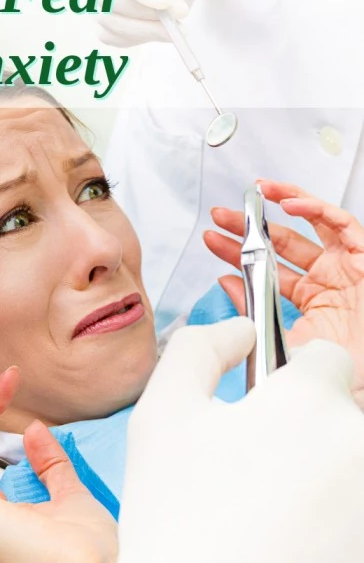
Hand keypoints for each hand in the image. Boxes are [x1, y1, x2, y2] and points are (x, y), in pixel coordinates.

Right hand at [57, 319, 363, 562]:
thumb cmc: (175, 512)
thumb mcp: (162, 411)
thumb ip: (199, 347)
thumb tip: (240, 328)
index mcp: (309, 399)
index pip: (324, 360)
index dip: (288, 381)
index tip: (264, 412)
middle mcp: (359, 440)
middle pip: (341, 414)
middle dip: (306, 431)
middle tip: (255, 473)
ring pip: (351, 463)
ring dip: (324, 476)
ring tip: (272, 515)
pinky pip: (359, 514)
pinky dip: (338, 524)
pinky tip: (293, 549)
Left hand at [204, 179, 363, 408]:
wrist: (360, 369)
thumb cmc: (341, 365)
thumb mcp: (286, 340)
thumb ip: (256, 311)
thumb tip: (226, 282)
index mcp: (310, 299)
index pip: (268, 270)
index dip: (239, 254)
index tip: (213, 241)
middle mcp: (327, 278)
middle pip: (281, 244)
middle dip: (248, 228)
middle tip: (219, 216)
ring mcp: (346, 265)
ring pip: (311, 223)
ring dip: (282, 203)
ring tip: (254, 193)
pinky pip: (341, 223)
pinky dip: (315, 209)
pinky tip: (288, 203)